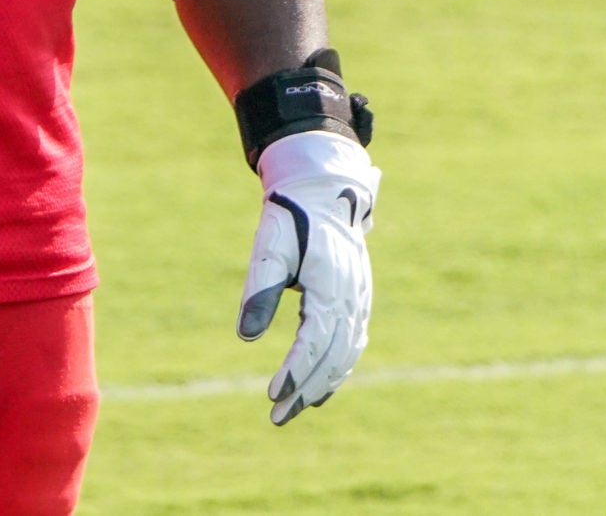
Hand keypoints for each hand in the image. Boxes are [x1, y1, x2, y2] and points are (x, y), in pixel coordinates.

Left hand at [235, 130, 378, 423]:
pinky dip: (339, 369)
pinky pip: (353, 344)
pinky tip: (321, 388)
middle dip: (306, 390)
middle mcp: (352, 298)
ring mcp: (360, 300)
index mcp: (331, 285)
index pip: (314, 341)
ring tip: (294, 409)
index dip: (295, 370)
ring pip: (346, 355)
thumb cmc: (290, 216)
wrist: (325, 190)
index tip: (272, 393)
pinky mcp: (359, 300)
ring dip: (322, 386)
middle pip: (332, 357)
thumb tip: (245, 336)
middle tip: (277, 416)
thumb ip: (258, 290)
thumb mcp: (269, 247)